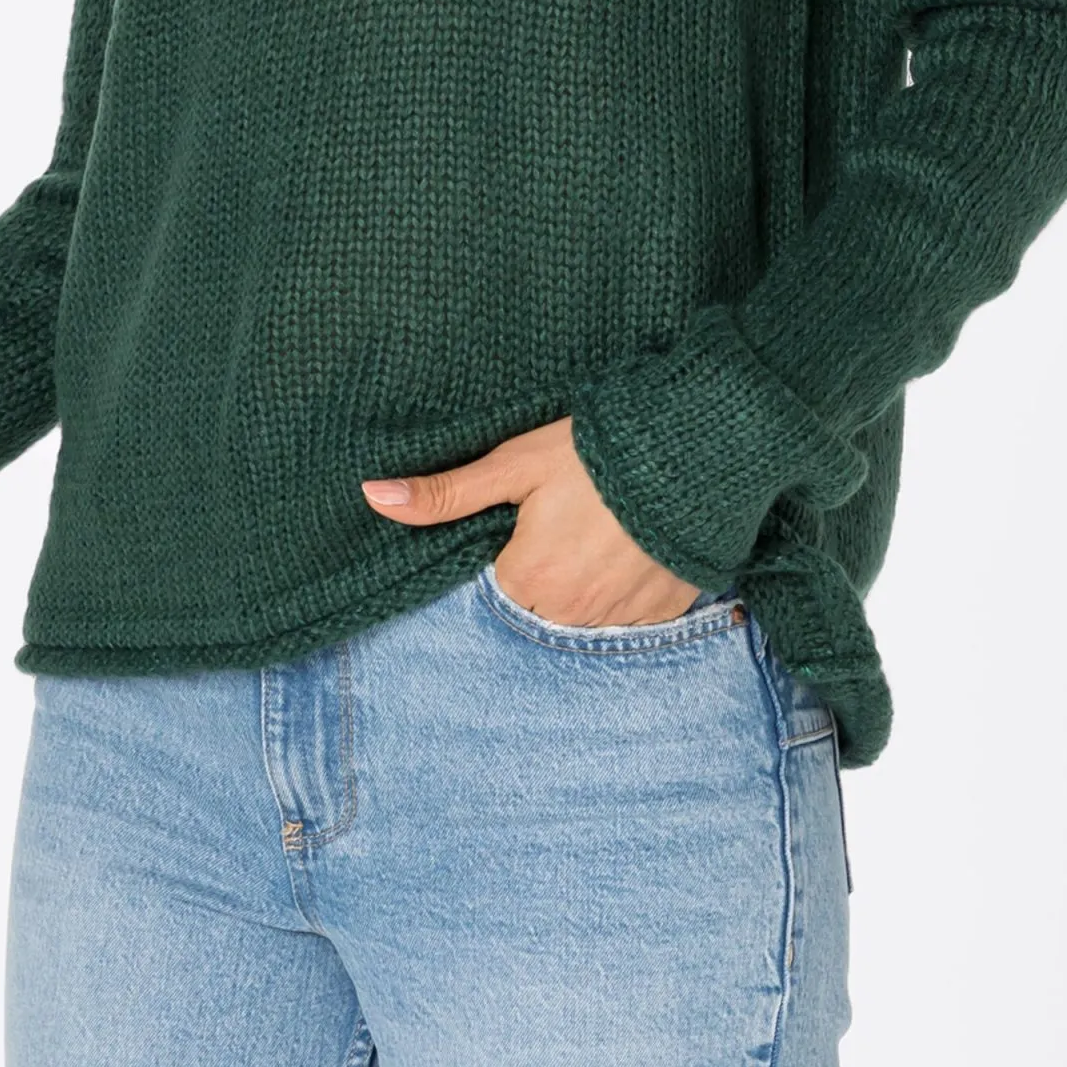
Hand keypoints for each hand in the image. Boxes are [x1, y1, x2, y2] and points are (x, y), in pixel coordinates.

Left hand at [361, 413, 703, 624]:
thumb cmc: (594, 453)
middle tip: (563, 518)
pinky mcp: (667, 613)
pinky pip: (631, 614)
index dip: (506, 551)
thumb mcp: (512, 464)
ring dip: (583, 583)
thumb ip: (445, 493)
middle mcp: (573, 614)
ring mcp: (624, 619)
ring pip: (584, 613)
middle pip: (537, 605)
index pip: (495, 586)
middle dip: (542, 571)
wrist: (693, 447)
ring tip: (597, 528)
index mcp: (529, 581)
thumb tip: (373, 497)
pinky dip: (626, 587)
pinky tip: (630, 546)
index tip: (523, 521)